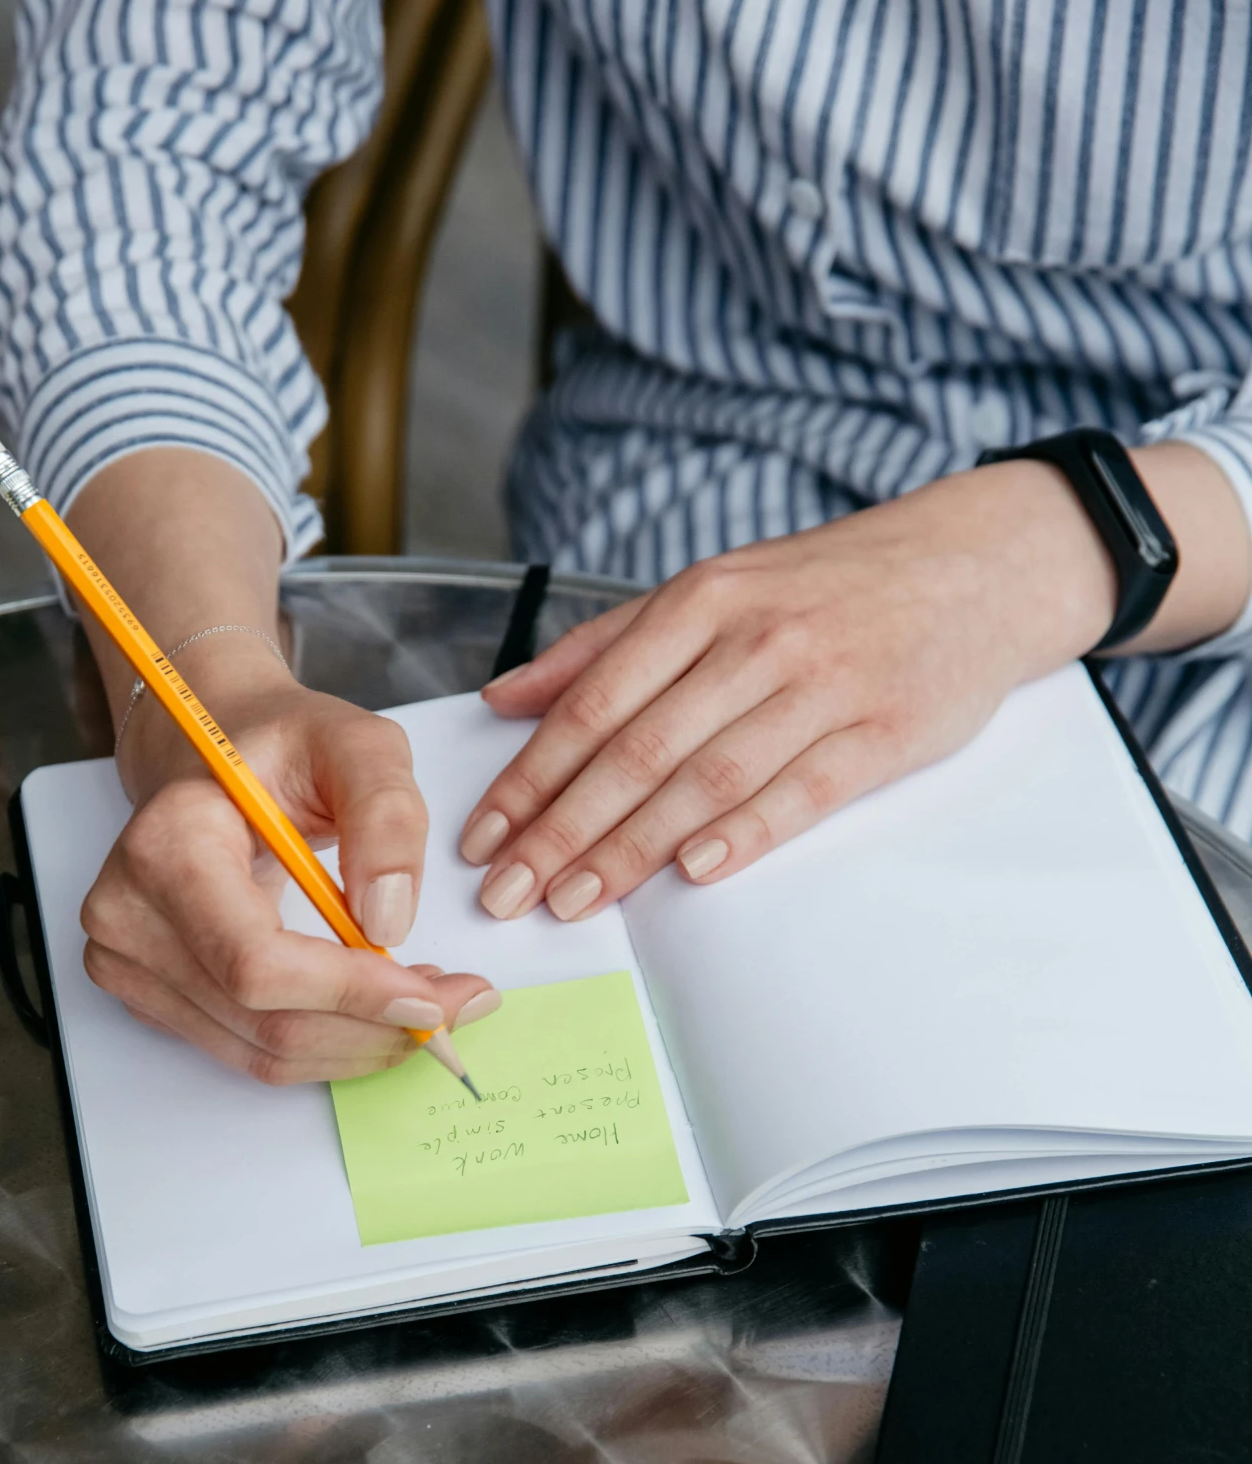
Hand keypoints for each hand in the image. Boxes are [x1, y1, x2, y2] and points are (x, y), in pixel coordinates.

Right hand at [83, 667, 498, 1083]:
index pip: (256, 961)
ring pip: (263, 1052)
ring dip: (358, 1043)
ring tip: (420, 1000)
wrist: (211, 758)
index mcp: (166, 844)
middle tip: (454, 1005)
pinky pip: (249, 1052)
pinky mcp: (149, 996)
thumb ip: (387, 817)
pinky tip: (369, 1006)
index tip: (434, 995)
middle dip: (375, 1027)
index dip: (352, 993)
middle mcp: (130, 913)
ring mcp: (128, 963)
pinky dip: (325, 1043)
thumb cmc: (280, 748)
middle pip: (264, 1020)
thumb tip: (388, 921)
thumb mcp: (357, 746)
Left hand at [459, 445, 1250, 919]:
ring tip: (574, 901)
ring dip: (630, 848)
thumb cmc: (833, 585)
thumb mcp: (715, 588)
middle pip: (636, 751)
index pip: (592, 705)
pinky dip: (744, 832)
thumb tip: (505, 698)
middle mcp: (752, 640)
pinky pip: (800, 789)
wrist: (978, 562)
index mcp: (700, 603)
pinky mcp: (882, 730)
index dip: (531, 779)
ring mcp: (819, 686)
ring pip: (705, 779)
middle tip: (508, 893)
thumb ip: (605, 646)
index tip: (483, 837)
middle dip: (560, 831)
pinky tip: (693, 871)